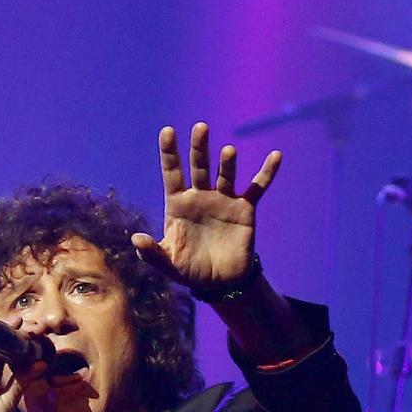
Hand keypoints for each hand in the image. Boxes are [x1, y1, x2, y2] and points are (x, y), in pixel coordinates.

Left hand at [131, 122, 281, 296]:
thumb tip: (136, 239)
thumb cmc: (190, 270)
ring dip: (227, 163)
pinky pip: (257, 188)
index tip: (167, 131)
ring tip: (228, 152)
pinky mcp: (245, 209)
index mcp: (178, 204)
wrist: (221, 283)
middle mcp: (201, 196)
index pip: (172, 173)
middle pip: (199, 166)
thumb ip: (151, 253)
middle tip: (201, 128)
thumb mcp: (168, 264)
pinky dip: (267, 173)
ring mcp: (224, 200)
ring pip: (225, 175)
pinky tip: (276, 156)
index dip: (169, 152)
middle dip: (199, 148)